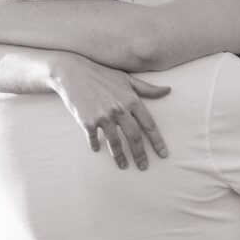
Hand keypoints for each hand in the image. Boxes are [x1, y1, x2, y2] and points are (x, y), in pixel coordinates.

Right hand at [49, 53, 169, 169]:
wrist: (72, 72)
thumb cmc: (101, 74)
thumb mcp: (126, 79)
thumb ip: (147, 88)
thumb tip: (168, 90)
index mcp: (131, 100)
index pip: (148, 125)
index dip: (157, 141)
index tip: (163, 155)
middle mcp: (119, 109)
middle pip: (134, 137)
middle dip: (140, 155)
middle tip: (144, 167)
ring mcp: (103, 116)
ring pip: (115, 142)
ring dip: (120, 157)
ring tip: (123, 166)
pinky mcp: (87, 121)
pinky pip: (94, 138)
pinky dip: (96, 145)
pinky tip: (97, 150)